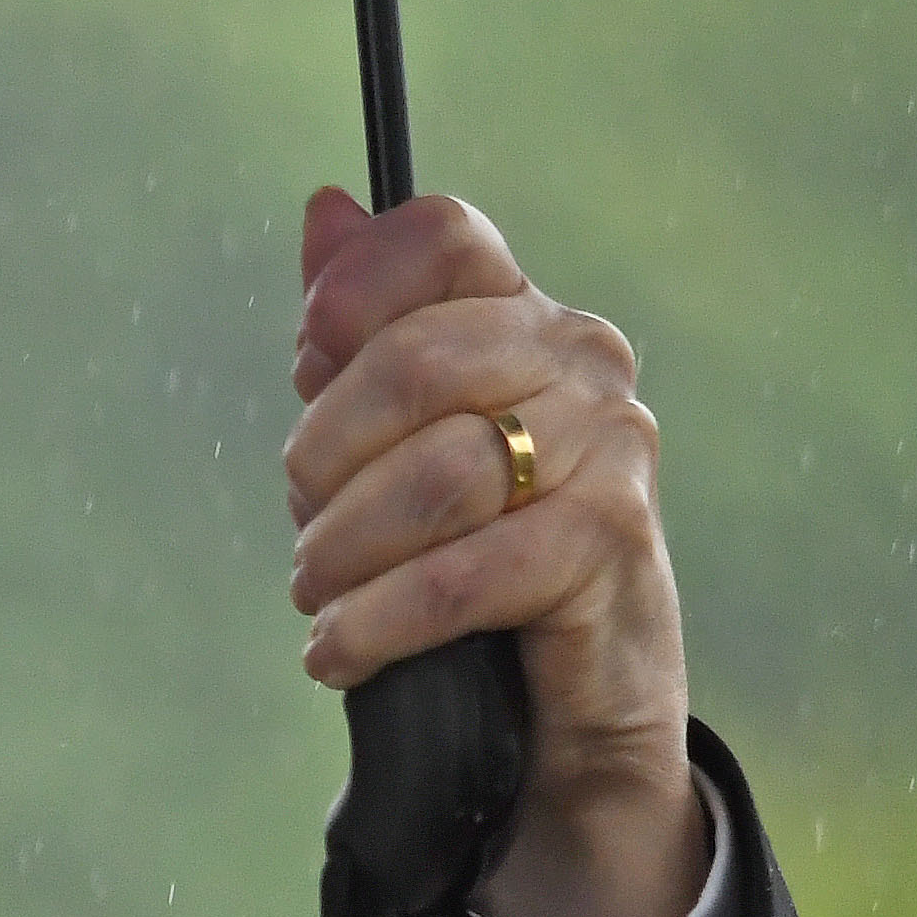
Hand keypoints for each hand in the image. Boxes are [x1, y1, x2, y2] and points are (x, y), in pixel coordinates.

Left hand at [286, 189, 702, 916]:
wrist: (565, 705)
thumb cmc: (467, 560)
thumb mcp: (394, 447)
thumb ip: (358, 339)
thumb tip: (326, 211)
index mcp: (525, 318)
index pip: (442, 239)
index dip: (355, 288)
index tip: (308, 357)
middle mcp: (582, 361)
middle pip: (413, 361)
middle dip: (324, 460)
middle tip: (307, 536)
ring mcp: (610, 448)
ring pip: (434, 472)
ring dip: (342, 553)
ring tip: (321, 601)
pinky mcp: (609, 543)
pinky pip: (463, 572)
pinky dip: (377, 622)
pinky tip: (341, 652)